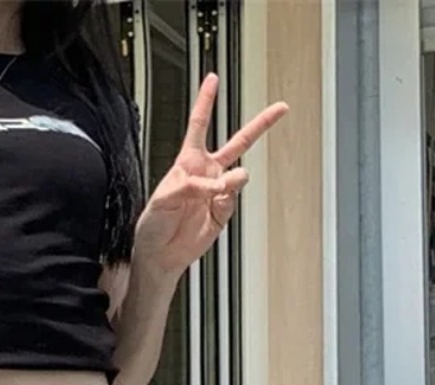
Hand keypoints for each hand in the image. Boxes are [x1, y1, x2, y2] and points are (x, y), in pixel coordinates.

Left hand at [133, 75, 287, 279]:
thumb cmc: (154, 223)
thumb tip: (217, 184)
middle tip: (280, 109)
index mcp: (188, 161)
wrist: (160, 254)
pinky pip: (232, 200)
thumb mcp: (164, 197)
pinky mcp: (223, 212)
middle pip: (238, 142)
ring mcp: (217, 192)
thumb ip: (190, 185)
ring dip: (232, 180)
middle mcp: (207, 172)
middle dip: (260, 125)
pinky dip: (226, 201)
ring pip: (239, 175)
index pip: (199, 125)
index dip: (206, 101)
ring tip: (219, 190)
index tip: (213, 79)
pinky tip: (215, 204)